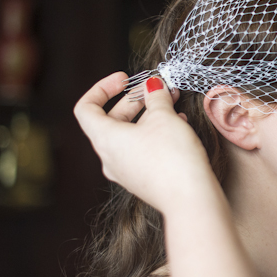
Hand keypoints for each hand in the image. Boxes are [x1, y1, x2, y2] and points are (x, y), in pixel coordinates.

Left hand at [74, 72, 218, 212]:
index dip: (102, 88)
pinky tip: (178, 124)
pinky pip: (143, 149)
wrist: (190, 197)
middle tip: (156, 88)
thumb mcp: (164, 116)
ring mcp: (126, 171)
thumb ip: (156, 96)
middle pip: (112, 119)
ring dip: (149, 114)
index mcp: (105, 139)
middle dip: (135, 99)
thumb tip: (154, 85)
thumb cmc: (172, 157)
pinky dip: (155, 132)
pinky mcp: (143, 179)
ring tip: (172, 102)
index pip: (86, 108)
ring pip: (130, 134)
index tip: (125, 79)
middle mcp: (110, 157)